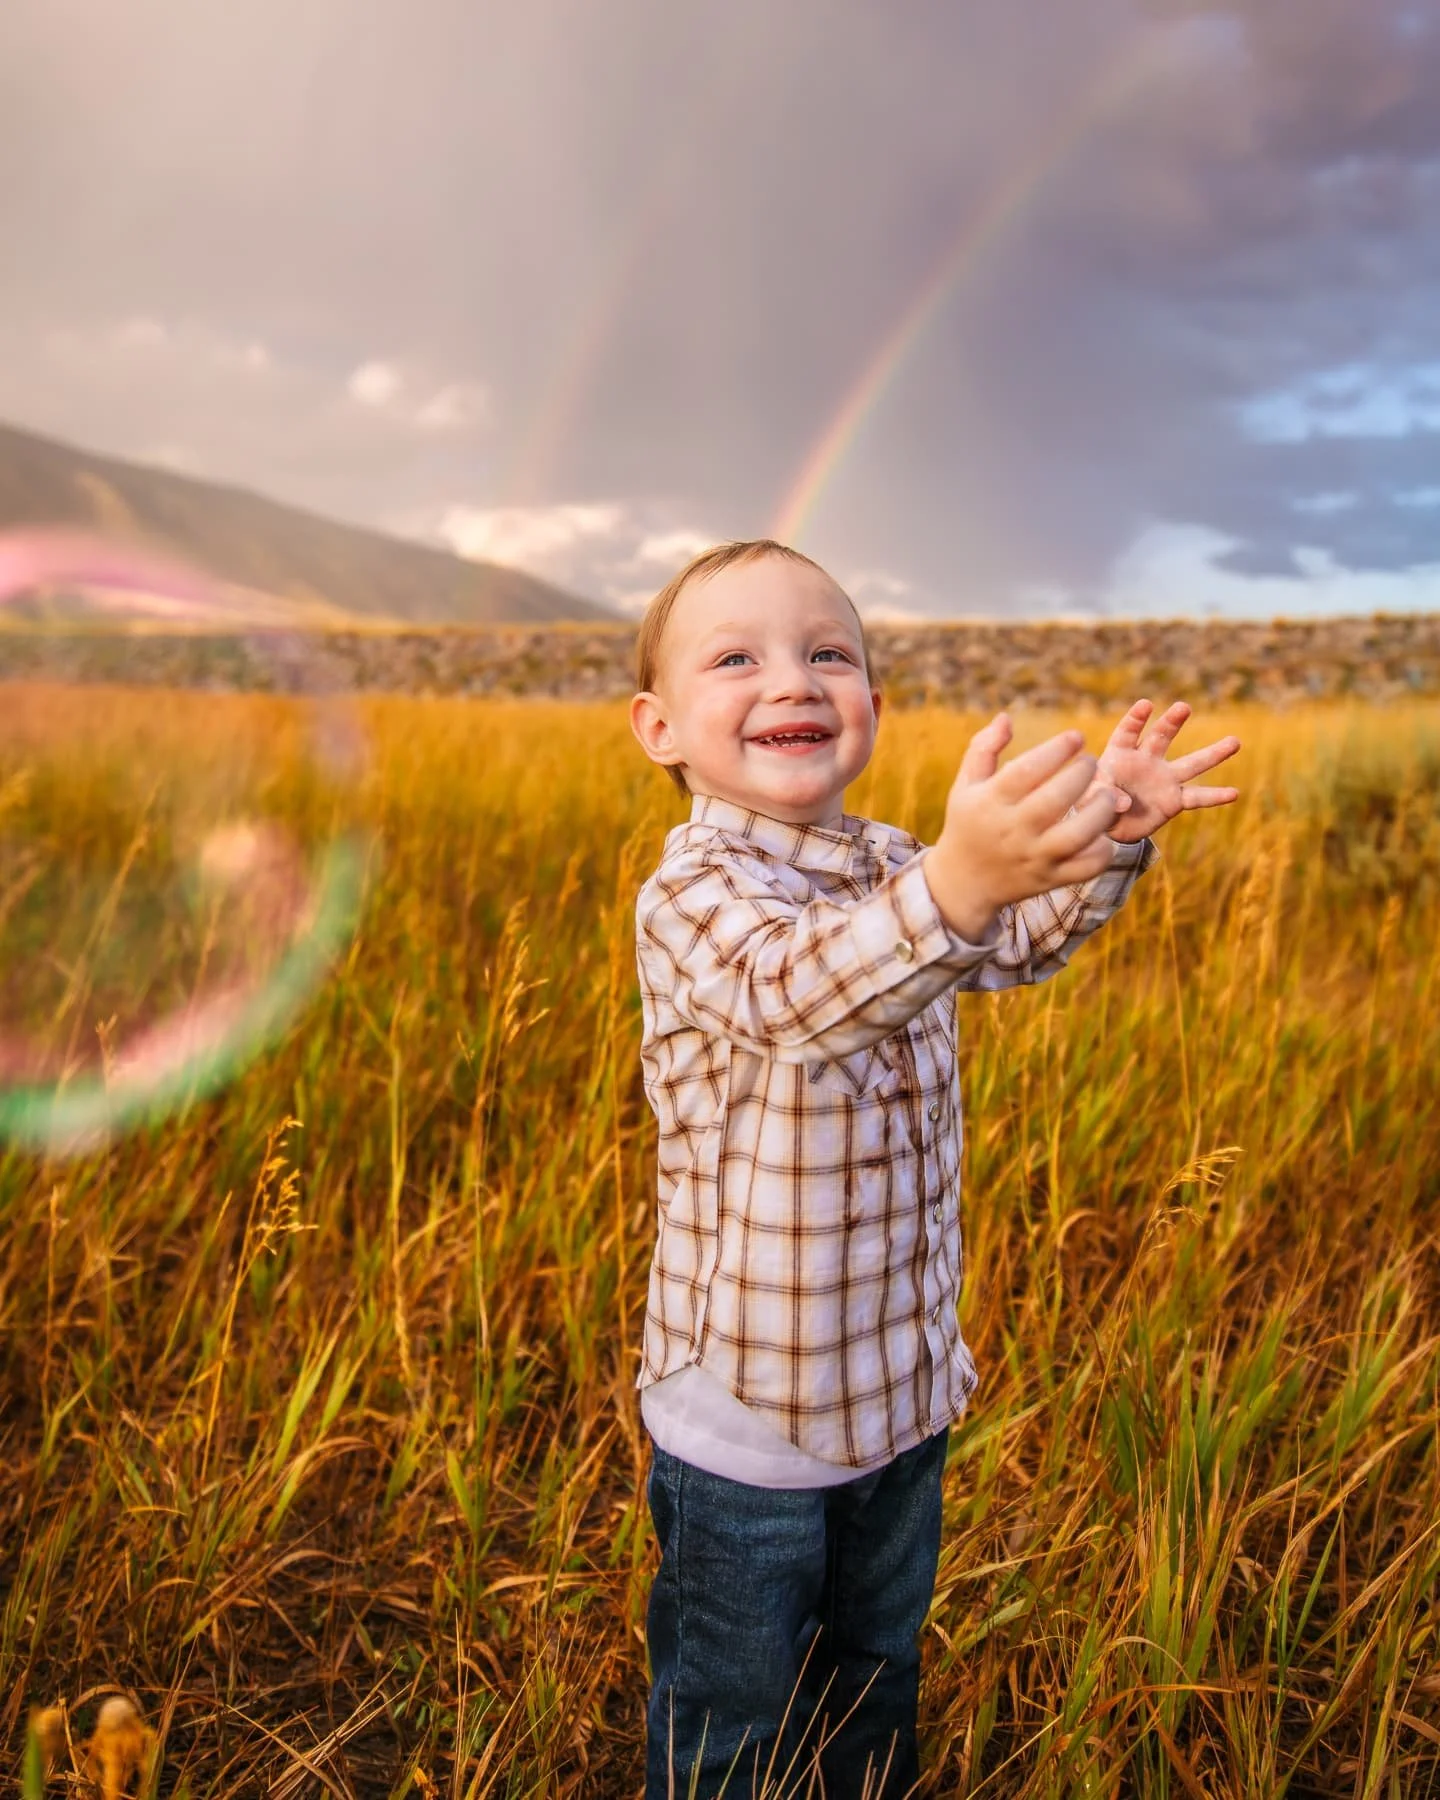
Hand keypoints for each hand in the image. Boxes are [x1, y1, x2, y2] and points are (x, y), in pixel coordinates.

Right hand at [923, 713, 1121, 940]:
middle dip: (1082, 773)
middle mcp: (1012, 830)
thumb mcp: (965, 785)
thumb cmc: (968, 823)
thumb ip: (983, 748)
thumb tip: (1006, 717)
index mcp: (989, 802)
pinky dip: (1102, 850)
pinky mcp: (1049, 879)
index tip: (1076, 736)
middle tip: (1091, 762)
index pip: (1027, 771)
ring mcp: (1032, 857)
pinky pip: (1085, 867)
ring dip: (1100, 810)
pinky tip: (1101, 832)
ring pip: (1077, 835)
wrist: (963, 882)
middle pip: (1055, 799)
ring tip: (1108, 794)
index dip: (1056, 749)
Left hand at [1098, 700, 1240, 842]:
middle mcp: (1147, 760)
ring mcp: (1164, 778)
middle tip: (1183, 707)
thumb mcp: (1088, 798)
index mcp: (1120, 754)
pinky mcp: (1174, 800)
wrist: (1110, 826)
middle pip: (1161, 737)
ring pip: (1191, 763)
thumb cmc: (1094, 803)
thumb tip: (1123, 802)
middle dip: (1171, 722)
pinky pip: (1197, 797)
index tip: (1146, 705)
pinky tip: (1234, 793)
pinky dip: (1214, 796)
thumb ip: (1100, 795)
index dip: (1136, 719)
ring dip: (1213, 753)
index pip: (1128, 732)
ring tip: (1235, 742)